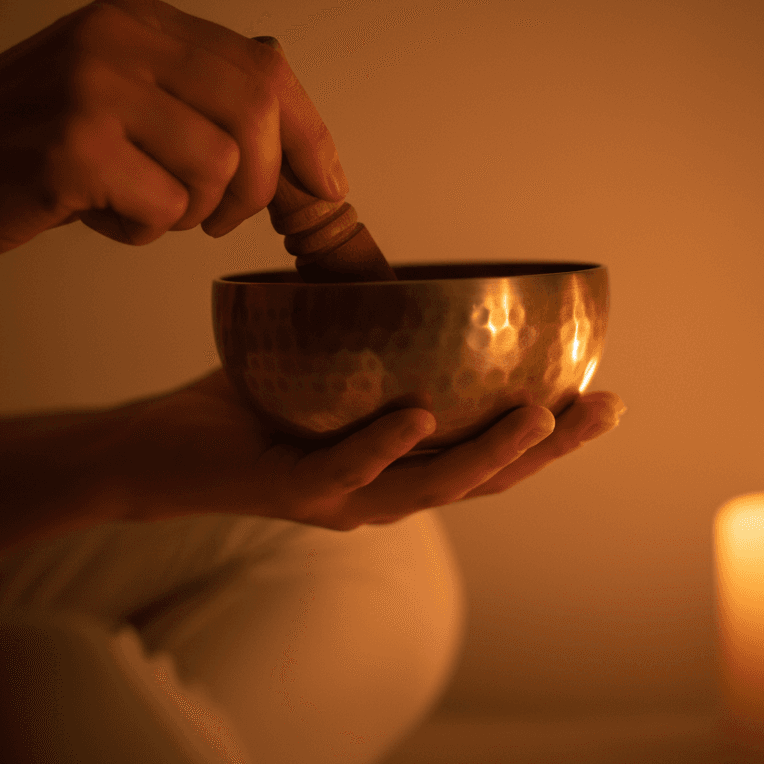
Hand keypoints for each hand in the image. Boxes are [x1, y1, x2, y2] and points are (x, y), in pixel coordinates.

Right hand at [0, 0, 345, 262]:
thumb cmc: (30, 145)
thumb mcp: (118, 96)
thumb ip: (197, 98)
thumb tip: (300, 136)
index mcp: (138, 20)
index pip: (264, 68)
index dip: (309, 133)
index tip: (327, 182)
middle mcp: (118, 40)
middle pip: (257, 115)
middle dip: (260, 186)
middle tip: (223, 215)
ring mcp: (92, 90)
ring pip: (221, 167)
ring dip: (194, 210)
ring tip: (144, 206)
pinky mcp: (72, 149)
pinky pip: (166, 207)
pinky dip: (146, 229)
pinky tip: (102, 215)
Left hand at [106, 369, 625, 529]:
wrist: (159, 447)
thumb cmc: (245, 400)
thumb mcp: (323, 360)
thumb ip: (371, 327)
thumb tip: (408, 264)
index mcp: (399, 462)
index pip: (489, 455)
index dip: (552, 436)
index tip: (604, 395)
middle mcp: (382, 489)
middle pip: (483, 479)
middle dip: (550, 448)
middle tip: (605, 408)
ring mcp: (340, 499)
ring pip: (430, 486)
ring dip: (489, 454)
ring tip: (541, 417)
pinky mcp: (290, 492)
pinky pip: (345, 471)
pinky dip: (383, 444)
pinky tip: (419, 415)